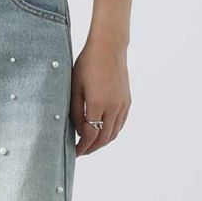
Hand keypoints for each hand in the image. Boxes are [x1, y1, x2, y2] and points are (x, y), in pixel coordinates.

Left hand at [70, 34, 130, 155]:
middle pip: (103, 138)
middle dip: (91, 148)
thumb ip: (76, 111)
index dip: (82, 147)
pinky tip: (103, 133)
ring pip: (114, 133)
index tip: (74, 152)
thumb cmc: (87, 64)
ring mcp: (122, 105)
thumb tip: (79, 131)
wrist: (109, 47)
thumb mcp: (75, 87)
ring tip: (91, 145)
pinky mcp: (127, 101)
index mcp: (97, 104)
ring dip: (102, 142)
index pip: (90, 135)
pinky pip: (120, 124)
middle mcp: (113, 107)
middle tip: (81, 152)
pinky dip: (112, 132)